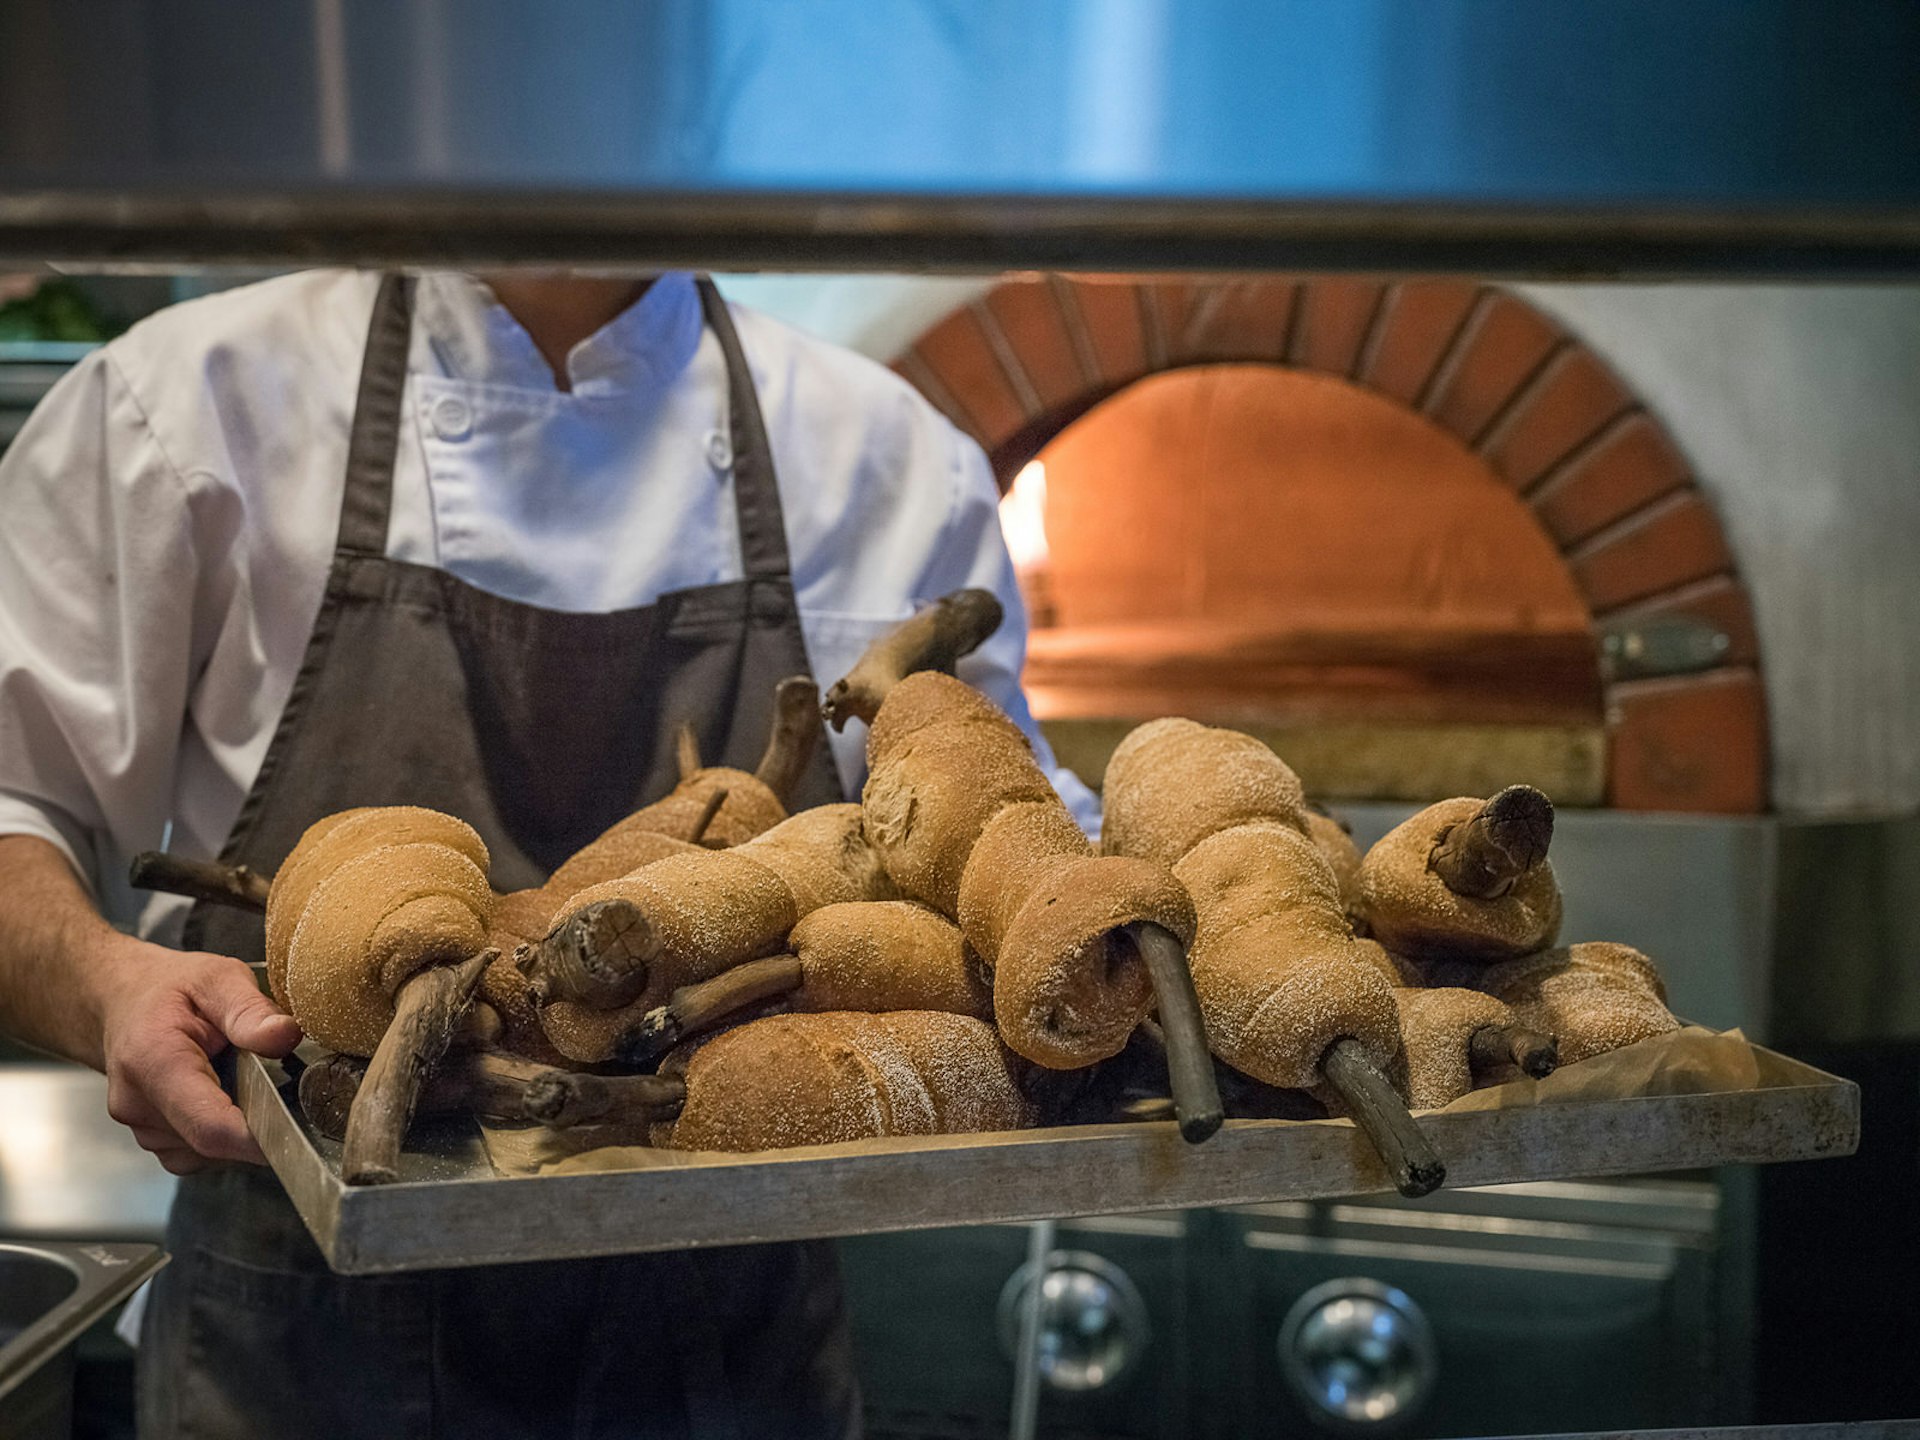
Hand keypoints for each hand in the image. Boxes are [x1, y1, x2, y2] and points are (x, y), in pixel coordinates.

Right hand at [94, 936, 301, 1174]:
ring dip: (237, 1123)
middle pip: (214, 1142)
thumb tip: (286, 1036)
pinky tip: (220, 1091)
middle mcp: (138, 1105)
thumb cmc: (170, 988)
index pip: (210, 1127)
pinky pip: (199, 1151)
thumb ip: (250, 1010)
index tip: (299, 1129)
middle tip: (276, 1080)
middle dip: (255, 1121)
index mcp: (153, 1062)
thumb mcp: (217, 979)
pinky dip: (220, 1128)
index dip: (259, 1139)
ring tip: (236, 1075)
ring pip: (209, 1151)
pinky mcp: (152, 1138)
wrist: (121, 1000)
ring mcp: (141, 1128)